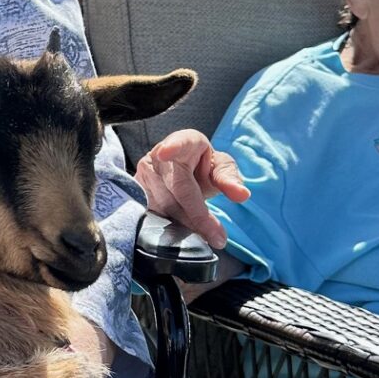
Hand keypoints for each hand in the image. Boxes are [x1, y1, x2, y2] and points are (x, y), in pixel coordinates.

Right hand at [135, 130, 249, 249]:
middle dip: (198, 215)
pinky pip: (152, 212)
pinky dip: (169, 225)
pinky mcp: (136, 189)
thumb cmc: (203, 167)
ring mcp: (144, 172)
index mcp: (186, 140)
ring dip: (186, 224)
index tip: (165, 152)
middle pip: (178, 188)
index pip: (179, 143)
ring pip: (164, 205)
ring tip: (205, 236)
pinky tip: (182, 234)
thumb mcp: (220, 169)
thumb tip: (242, 195)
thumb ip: (230, 180)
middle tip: (218, 237)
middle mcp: (159, 153)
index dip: (172, 147)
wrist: (180, 170)